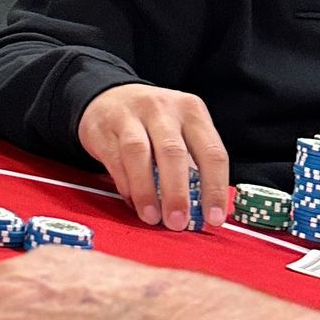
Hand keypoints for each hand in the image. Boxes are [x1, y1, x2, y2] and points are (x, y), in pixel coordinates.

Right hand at [77, 83, 231, 229]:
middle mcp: (163, 109)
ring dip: (147, 191)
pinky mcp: (104, 128)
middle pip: (173, 152)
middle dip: (177, 193)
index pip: (211, 152)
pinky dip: (126, 184)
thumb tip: (200, 211)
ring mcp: (131, 116)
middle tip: (177, 223)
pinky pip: (115, 159)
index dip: (215, 189)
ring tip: (152, 217)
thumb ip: (191, 163)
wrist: (108, 96)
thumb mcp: (180, 129)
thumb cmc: (152, 122)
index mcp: (191, 111)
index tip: (213, 218)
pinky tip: (133, 202)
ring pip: (139, 154)